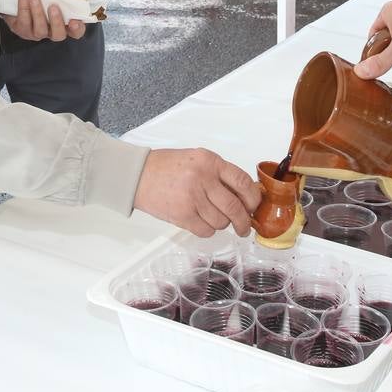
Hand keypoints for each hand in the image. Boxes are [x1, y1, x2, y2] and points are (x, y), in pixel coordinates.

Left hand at [1, 0, 88, 41]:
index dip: (77, 29)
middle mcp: (51, 31)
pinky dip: (24, 8)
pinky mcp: (21, 29)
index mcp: (64, 23)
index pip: (76, 32)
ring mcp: (36, 32)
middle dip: (56, 21)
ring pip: (39, 30)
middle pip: (58, 35)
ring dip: (38, 13)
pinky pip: (23, 23)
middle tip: (53, 6)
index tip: (75, 21)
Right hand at [133, 148, 260, 236]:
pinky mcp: (182, 215)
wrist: (137, 175)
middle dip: (243, 222)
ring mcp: (192, 197)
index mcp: (210, 161)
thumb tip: (245, 197)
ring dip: (220, 224)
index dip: (253, 199)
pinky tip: (200, 221)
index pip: (242, 182)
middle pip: (235, 207)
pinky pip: (206, 231)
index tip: (254, 207)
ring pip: (221, 222)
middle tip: (244, 227)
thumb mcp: (197, 160)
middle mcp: (203, 178)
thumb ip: (219, 174)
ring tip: (210, 217)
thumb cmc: (167, 167)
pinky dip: (207, 230)